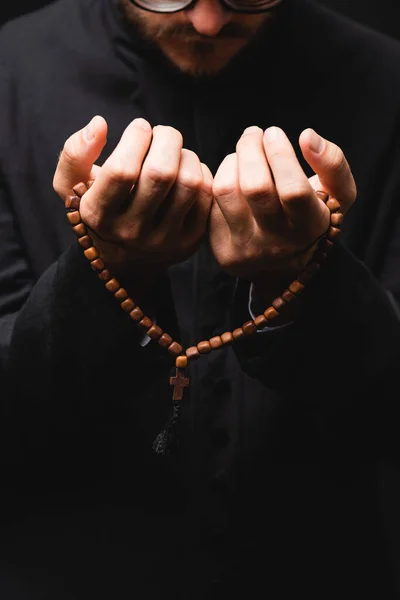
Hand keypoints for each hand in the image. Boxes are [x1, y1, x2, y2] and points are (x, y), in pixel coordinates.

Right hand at [53, 116, 212, 293]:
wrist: (124, 260)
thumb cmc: (99, 209)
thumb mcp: (71, 186)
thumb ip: (74, 153)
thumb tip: (99, 124)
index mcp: (99, 216)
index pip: (122, 171)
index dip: (135, 138)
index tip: (139, 127)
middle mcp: (132, 232)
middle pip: (161, 173)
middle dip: (166, 139)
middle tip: (161, 133)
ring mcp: (164, 240)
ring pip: (189, 182)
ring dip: (186, 154)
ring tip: (174, 152)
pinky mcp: (190, 241)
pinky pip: (206, 195)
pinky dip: (201, 172)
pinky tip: (186, 170)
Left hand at [210, 125, 355, 297]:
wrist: (283, 264)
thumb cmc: (311, 216)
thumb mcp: (339, 195)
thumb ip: (333, 163)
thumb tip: (307, 136)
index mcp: (310, 227)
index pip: (293, 191)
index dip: (280, 155)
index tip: (274, 133)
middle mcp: (277, 242)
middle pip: (255, 188)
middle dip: (250, 149)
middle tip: (254, 134)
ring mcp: (247, 248)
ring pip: (227, 191)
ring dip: (232, 161)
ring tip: (243, 153)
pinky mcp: (222, 248)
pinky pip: (211, 201)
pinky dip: (220, 178)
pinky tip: (233, 175)